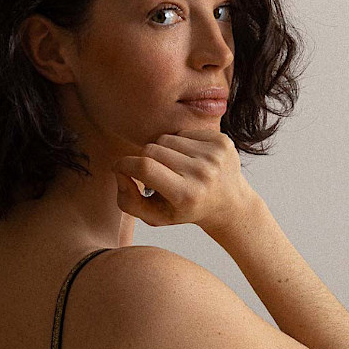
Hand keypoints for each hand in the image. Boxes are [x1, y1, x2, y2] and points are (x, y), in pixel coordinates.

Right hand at [112, 129, 254, 234]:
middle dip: (145, 159)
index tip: (120, 168)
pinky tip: (189, 159)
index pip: (145, 168)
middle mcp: (203, 174)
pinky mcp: (222, 140)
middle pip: (152, 150)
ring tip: (175, 168)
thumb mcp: (155, 217)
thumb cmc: (186, 210)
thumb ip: (128, 201)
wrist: (229, 204)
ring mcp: (214, 155)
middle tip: (155, 174)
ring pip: (167, 138)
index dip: (125, 165)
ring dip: (164, 151)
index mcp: (186, 195)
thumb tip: (119, 171)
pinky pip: (185, 131)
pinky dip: (181, 143)